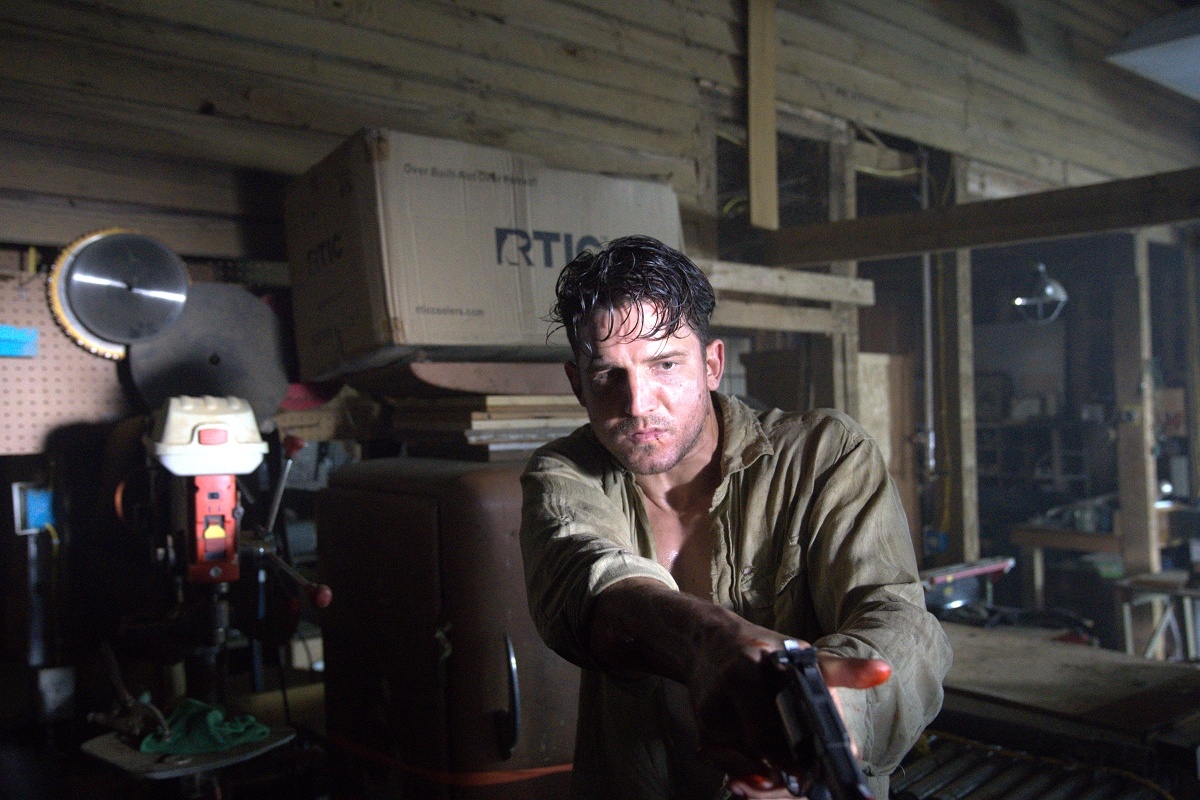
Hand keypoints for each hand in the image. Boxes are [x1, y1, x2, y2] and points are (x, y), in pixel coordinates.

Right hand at [690, 624, 890, 797]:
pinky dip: (750, 774)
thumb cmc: (760, 650)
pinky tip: (762, 776)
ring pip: (747, 767)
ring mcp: (710, 720)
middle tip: (806, 786)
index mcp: (746, 673)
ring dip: (769, 781)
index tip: (811, 780)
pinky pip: (732, 766)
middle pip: (759, 757)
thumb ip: (840, 670)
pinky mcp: (702, 734)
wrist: (706, 643)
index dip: (791, 762)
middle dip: (785, 779)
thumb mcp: (799, 653)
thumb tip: (883, 672)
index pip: (769, 732)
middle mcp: (724, 698)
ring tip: (787, 783)